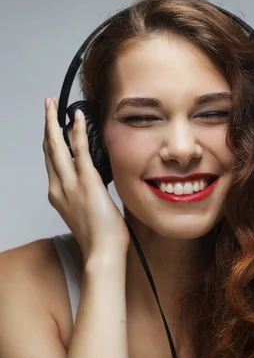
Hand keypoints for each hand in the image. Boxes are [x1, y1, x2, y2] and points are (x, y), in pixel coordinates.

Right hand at [43, 96, 130, 262]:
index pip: (51, 163)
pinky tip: (76, 117)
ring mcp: (70, 184)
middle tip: (47, 106)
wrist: (102, 252)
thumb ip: (87, 196)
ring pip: (57, 146)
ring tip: (53, 104)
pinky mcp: (87, 182)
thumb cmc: (100, 238)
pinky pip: (80, 150)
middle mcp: (59, 187)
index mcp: (58, 196)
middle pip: (49, 150)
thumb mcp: (88, 213)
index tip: (52, 128)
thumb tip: (96, 183)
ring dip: (54, 122)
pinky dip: (78, 132)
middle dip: (47, 126)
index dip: (50, 142)